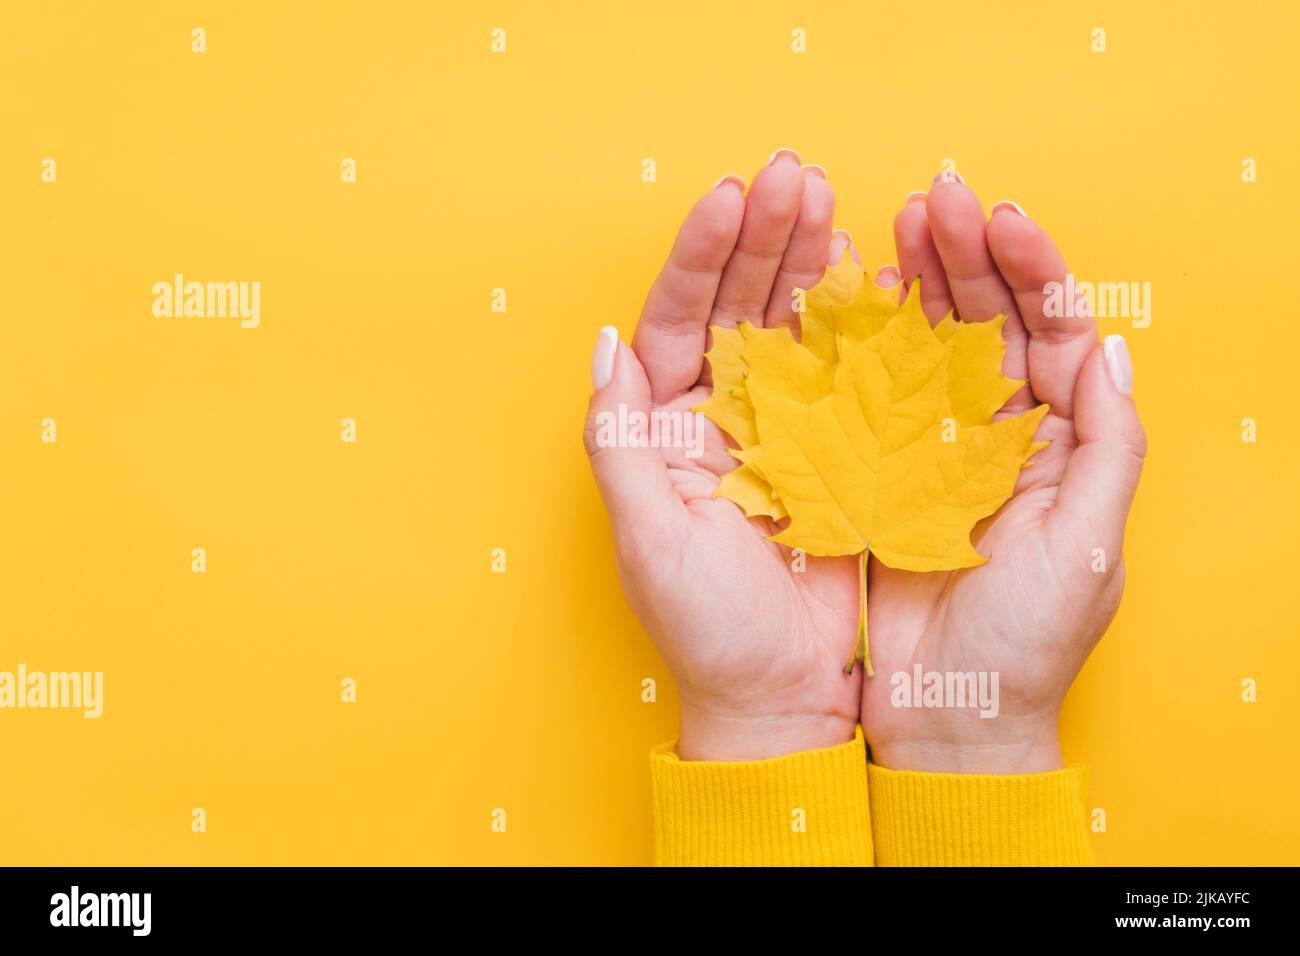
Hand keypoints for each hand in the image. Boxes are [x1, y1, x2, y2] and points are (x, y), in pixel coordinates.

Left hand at [583, 150, 864, 759]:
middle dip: (762, 239)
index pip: (677, 318)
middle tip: (795, 177)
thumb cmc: (702, 627)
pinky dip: (856, 319)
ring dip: (807, 261)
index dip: (701, 257)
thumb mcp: (646, 534)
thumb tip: (605, 344)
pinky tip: (867, 270)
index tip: (731, 200)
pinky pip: (844, 369)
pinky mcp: (838, 447)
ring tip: (828, 203)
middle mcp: (720, 413)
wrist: (780, 693)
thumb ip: (616, 437)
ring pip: (791, 324)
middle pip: (736, 304)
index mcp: (664, 425)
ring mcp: (781, 425)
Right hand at [861, 178, 1146, 771]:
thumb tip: (1109, 348)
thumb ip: (1107, 443)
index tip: (1001, 219)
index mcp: (1062, 443)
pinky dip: (870, 338)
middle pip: (992, 321)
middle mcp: (1003, 434)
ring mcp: (938, 448)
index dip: (1032, 269)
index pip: (1055, 332)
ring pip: (934, 342)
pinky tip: (860, 293)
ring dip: (922, 279)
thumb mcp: (1090, 542)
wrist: (948, 713)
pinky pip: (878, 389)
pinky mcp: (882, 469)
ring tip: (901, 222)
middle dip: (970, 255)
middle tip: (938, 197)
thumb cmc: (1027, 640)